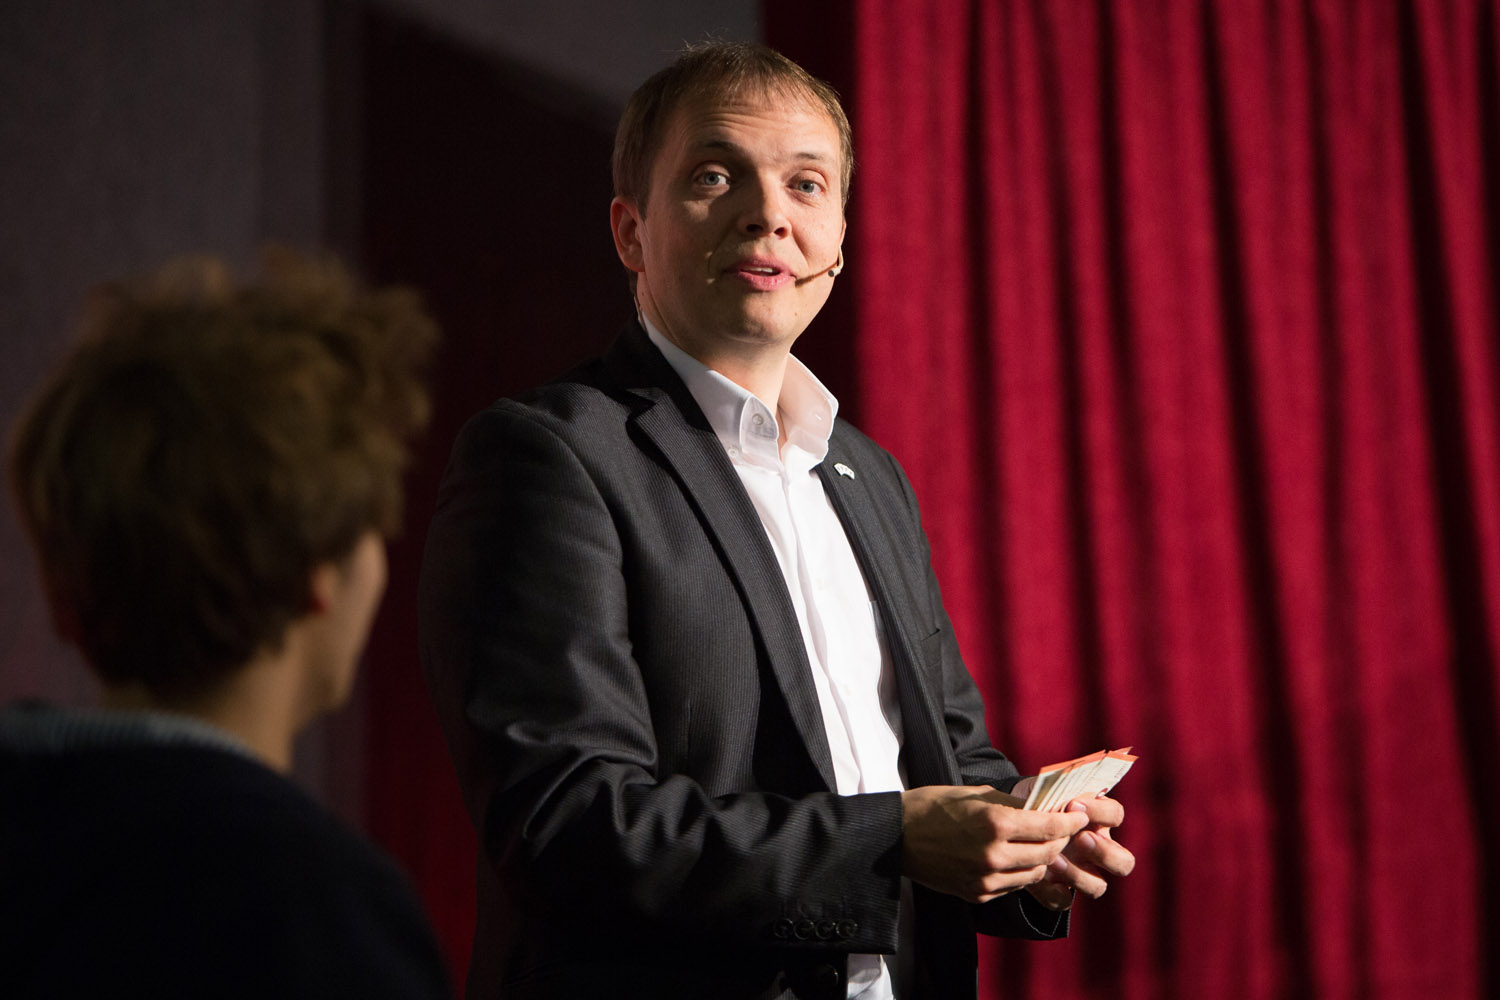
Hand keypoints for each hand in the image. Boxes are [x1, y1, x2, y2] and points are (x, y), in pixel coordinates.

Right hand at [900, 785, 1088, 903]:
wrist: (897, 837)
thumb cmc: (933, 806)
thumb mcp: (975, 794)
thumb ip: (1012, 804)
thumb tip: (1043, 808)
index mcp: (994, 823)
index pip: (1049, 827)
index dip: (1070, 822)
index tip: (1079, 816)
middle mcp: (993, 855)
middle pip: (1048, 854)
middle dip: (1061, 841)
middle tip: (1064, 830)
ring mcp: (985, 879)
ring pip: (1034, 874)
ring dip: (1043, 860)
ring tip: (1041, 845)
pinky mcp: (977, 895)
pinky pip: (1012, 886)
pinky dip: (1020, 872)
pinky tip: (1016, 859)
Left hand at [1026, 795, 1135, 907]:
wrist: (1009, 823)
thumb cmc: (1033, 802)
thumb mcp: (1043, 793)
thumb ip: (1057, 792)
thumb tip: (1061, 793)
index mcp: (1097, 820)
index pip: (1115, 814)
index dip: (1101, 810)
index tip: (1074, 804)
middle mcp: (1097, 849)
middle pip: (1124, 862)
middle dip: (1104, 852)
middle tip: (1080, 838)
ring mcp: (1081, 872)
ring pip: (1099, 886)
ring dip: (1078, 874)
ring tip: (1053, 859)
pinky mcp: (1059, 890)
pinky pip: (1064, 900)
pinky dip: (1053, 891)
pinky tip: (1040, 877)